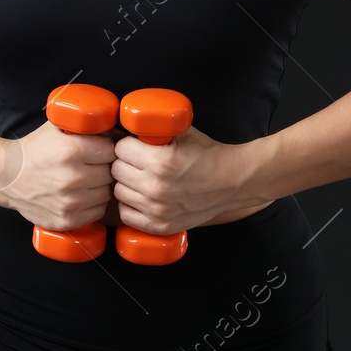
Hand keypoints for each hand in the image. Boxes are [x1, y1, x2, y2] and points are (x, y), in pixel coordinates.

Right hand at [0, 121, 115, 231]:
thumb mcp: (56, 127)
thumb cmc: (33, 150)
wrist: (6, 176)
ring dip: (99, 187)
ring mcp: (69, 202)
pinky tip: (81, 195)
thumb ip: (84, 124)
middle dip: (103, 167)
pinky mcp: (66, 220)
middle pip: (110, 173)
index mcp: (71, 150)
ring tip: (85, 180)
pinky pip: (97, 212)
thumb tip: (114, 128)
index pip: (111, 150)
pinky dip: (92, 204)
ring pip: (106, 193)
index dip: (106, 148)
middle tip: (91, 165)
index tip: (100, 150)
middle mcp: (72, 178)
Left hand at [110, 125, 266, 233]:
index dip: (127, 144)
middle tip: (137, 160)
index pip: (120, 149)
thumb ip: (155, 128)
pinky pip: (127, 214)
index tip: (134, 145)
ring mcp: (158, 210)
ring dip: (127, 183)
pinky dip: (131, 205)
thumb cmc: (208, 154)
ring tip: (141, 178)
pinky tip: (142, 196)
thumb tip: (127, 124)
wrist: (233, 181)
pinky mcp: (161, 225)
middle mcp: (157, 187)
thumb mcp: (182, 132)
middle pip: (116, 170)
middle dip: (125, 162)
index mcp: (161, 161)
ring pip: (119, 192)